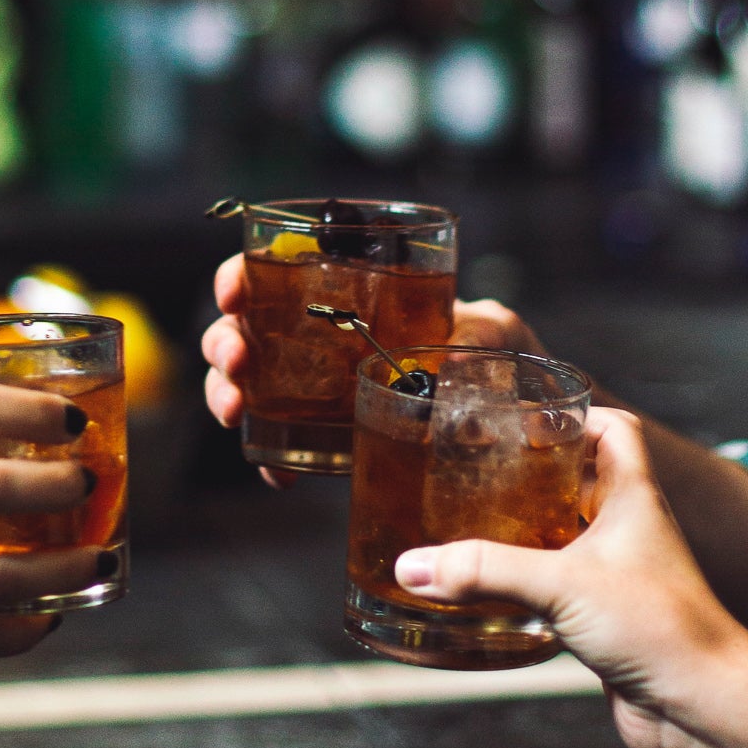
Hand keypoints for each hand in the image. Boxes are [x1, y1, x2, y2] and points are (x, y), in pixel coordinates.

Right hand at [200, 252, 546, 484]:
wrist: (523, 416)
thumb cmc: (504, 354)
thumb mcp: (494, 328)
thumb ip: (477, 330)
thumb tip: (444, 360)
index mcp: (351, 293)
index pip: (276, 273)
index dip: (241, 277)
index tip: (234, 292)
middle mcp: (322, 338)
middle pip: (245, 329)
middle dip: (224, 342)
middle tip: (236, 360)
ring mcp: (319, 390)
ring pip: (247, 384)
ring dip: (226, 393)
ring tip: (235, 410)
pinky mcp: (330, 439)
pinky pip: (283, 447)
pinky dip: (271, 459)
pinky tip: (279, 475)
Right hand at [391, 407, 747, 747]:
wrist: (702, 706)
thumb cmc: (662, 629)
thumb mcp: (562, 585)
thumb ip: (483, 571)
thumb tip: (413, 565)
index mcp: (633, 497)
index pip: (613, 429)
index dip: (573, 414)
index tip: (522, 415)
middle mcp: (629, 531)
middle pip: (579, 482)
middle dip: (531, 474)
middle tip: (477, 471)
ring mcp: (619, 576)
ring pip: (567, 538)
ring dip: (524, 532)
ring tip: (469, 527)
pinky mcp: (605, 620)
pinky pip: (559, 589)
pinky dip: (525, 586)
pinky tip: (486, 595)